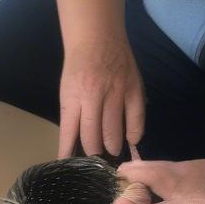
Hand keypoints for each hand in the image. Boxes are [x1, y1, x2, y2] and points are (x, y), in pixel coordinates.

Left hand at [59, 35, 144, 157]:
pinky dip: (135, 132)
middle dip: (94, 153)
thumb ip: (71, 116)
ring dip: (112, 146)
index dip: (69, 153)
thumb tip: (74, 144)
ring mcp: (117, 92)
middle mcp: (94, 97)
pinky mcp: (134, 87)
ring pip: (114, 130)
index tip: (70, 167)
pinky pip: (137, 117)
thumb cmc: (78, 66)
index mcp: (73, 98)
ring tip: (111, 153)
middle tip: (96, 161)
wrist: (97, 36)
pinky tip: (132, 140)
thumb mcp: (67, 92)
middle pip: (94, 136)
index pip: (69, 134)